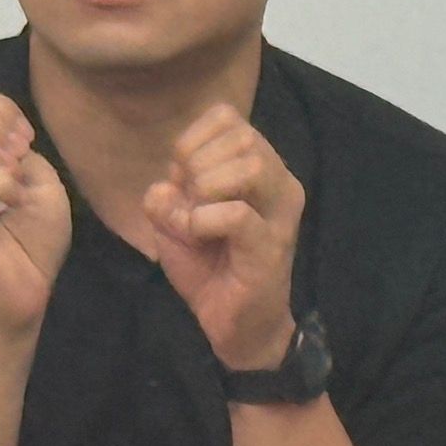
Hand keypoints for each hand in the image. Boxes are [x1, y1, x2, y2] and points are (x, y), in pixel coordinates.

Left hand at [145, 105, 302, 372]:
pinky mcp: (271, 245)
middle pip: (242, 135)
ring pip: (250, 165)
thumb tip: (165, 184)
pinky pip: (237, 214)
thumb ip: (167, 193)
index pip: (228, 117)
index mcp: (260, 166)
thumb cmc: (209, 268)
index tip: (180, 176)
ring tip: (192, 217)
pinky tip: (196, 235)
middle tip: (186, 199)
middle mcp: (279, 182)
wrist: (233, 328)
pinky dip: (203, 220)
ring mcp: (280, 213)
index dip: (193, 140)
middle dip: (198, 162)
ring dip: (205, 188)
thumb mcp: (175, 221)